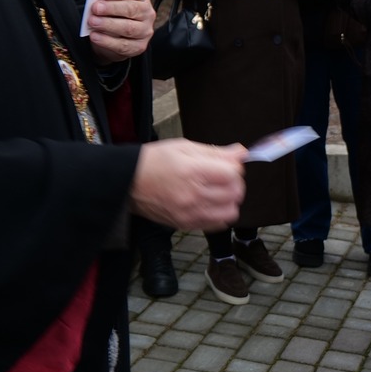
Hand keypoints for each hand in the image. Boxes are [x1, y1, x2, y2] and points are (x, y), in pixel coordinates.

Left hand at [86, 0, 154, 60]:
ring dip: (108, 24)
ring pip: (128, 28)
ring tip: (92, 22)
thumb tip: (96, 0)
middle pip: (132, 9)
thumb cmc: (112, 15)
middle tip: (96, 8)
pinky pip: (123, 45)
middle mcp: (146, 13)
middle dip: (112, 8)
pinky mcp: (139, 47)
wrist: (114, 38)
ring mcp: (145, 31)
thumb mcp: (110, 3)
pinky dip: (106, 41)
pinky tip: (95, 36)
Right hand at [128, 139, 245, 229]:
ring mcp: (190, 213)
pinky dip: (220, 213)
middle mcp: (193, 195)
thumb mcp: (184, 147)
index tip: (227, 164)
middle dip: (235, 183)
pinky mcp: (186, 224)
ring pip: (231, 212)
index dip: (235, 167)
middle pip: (235, 193)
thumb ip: (216, 152)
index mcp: (192, 171)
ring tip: (218, 191)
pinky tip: (210, 203)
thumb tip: (242, 152)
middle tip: (223, 176)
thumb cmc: (153, 161)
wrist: (127, 183)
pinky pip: (217, 224)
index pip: (233, 174)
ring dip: (230, 200)